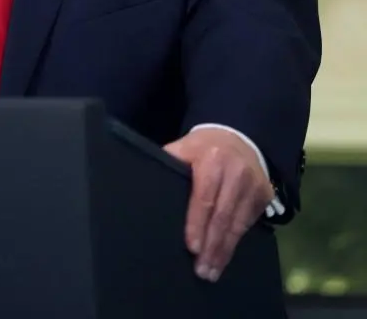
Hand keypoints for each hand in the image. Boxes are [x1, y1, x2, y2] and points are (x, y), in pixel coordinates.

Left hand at [164, 127, 273, 282]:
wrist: (238, 137)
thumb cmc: (202, 147)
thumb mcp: (184, 147)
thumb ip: (169, 162)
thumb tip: (144, 181)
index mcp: (211, 159)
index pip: (203, 197)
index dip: (197, 223)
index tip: (191, 247)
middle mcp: (236, 172)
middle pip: (222, 216)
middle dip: (211, 245)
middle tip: (202, 270)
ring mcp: (254, 184)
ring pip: (238, 224)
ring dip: (224, 250)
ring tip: (212, 270)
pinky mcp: (264, 195)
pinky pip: (249, 223)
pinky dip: (237, 241)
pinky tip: (226, 255)